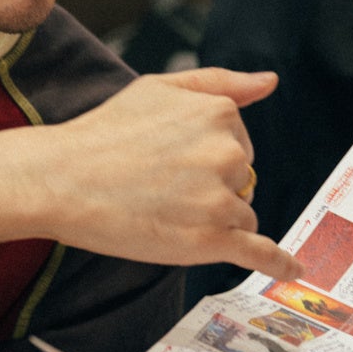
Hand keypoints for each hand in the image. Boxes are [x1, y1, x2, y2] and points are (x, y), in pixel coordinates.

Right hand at [0, 68, 304, 280]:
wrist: (59, 179)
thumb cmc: (103, 133)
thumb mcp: (160, 87)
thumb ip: (220, 82)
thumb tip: (270, 81)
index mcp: (221, 114)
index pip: (238, 144)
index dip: (205, 158)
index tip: (170, 161)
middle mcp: (228, 153)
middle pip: (242, 180)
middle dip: (212, 188)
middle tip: (158, 187)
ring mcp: (220, 199)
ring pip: (240, 215)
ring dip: (213, 220)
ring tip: (162, 211)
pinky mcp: (210, 240)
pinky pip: (258, 252)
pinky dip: (278, 262)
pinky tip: (293, 271)